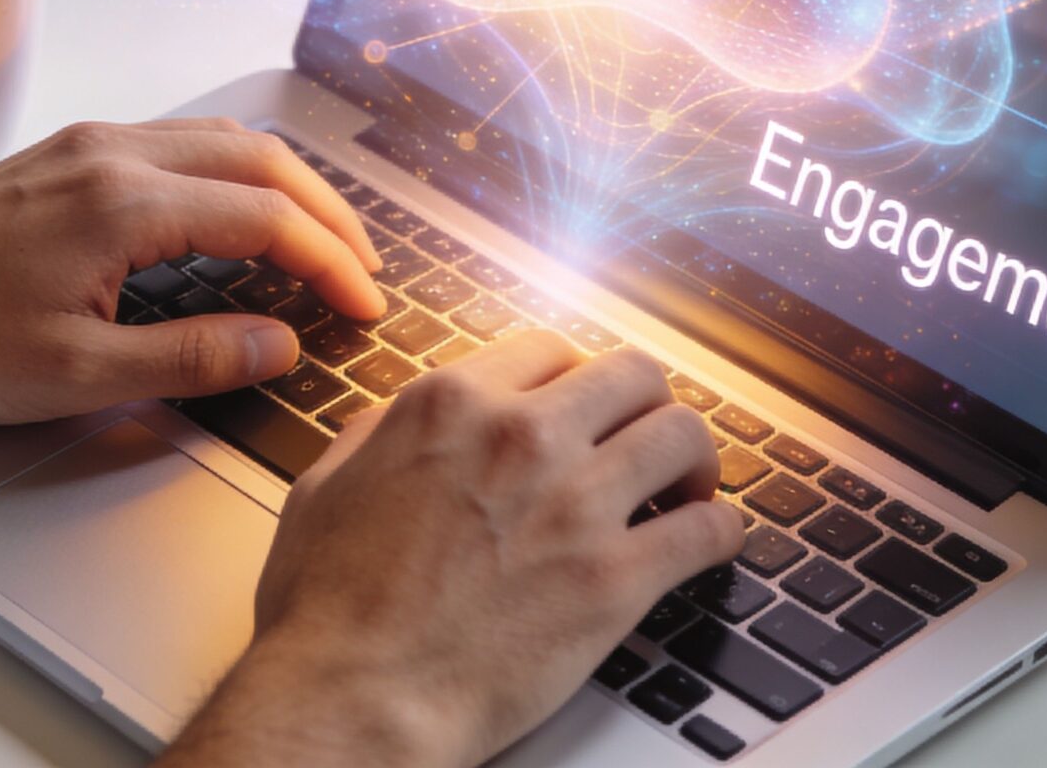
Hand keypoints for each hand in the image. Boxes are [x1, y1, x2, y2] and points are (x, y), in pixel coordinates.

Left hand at [0, 118, 385, 421]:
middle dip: (326, 214)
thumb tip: (278, 344)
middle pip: (259, 161)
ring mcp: (86, 146)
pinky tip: (235, 219)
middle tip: (363, 270)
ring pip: (220, 142)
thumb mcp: (79, 376)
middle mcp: (112, 153)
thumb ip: (193, 357)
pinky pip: (176, 144)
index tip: (364, 306)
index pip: (267, 219)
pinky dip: (231, 177)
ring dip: (281, 187)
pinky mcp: (65, 156)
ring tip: (318, 242)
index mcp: (124, 202)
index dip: (331, 263)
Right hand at [162, 334, 745, 767]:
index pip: (549, 348)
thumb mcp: (326, 488)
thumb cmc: (328, 610)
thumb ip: (377, 437)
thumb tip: (401, 419)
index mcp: (450, 404)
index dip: (574, 379)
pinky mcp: (615, 577)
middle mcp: (520, 435)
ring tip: (687, 489)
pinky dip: (720, 531)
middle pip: (632, 374)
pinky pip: (708, 529)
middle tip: (644, 440)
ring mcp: (574, 502)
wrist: (355, 697)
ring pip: (683, 434)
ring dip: (693, 459)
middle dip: (645, 405)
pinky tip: (709, 543)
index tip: (584, 408)